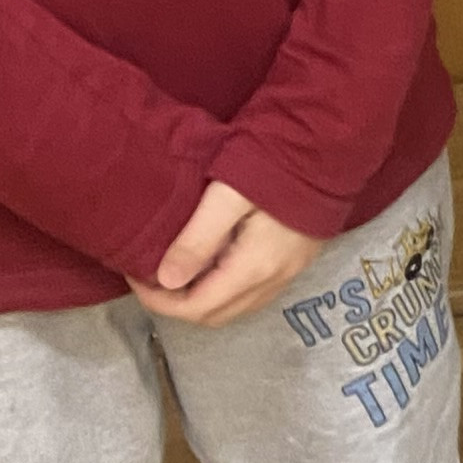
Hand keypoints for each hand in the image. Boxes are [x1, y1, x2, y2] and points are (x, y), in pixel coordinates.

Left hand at [136, 181, 323, 326]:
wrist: (327, 146)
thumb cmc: (274, 164)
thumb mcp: (228, 195)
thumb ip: (197, 238)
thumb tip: (165, 279)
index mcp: (254, 267)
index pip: (196, 308)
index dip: (158, 301)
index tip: (135, 275)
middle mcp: (273, 280)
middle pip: (214, 316)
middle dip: (175, 304)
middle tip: (149, 275)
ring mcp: (288, 274)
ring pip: (233, 309)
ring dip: (200, 299)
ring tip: (175, 270)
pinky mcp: (295, 263)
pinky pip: (250, 295)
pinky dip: (222, 291)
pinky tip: (209, 265)